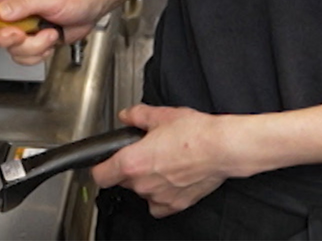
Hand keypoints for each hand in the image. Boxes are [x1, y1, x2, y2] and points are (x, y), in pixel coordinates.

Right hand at [0, 0, 100, 65]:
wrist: (91, 11)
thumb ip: (24, 3)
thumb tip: (1, 11)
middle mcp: (14, 9)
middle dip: (6, 37)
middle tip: (22, 34)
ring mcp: (21, 26)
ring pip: (9, 47)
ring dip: (31, 47)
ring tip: (49, 34)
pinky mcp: (31, 41)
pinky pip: (22, 56)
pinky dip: (37, 55)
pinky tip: (50, 42)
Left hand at [91, 105, 245, 217]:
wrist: (221, 148)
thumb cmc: (195, 133)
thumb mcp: (162, 115)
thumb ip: (138, 116)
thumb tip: (127, 115)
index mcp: (132, 162)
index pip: (100, 175)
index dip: (101, 167)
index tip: (105, 162)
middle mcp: (142, 184)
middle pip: (123, 181)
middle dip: (130, 168)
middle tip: (146, 153)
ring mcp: (158, 197)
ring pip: (142, 192)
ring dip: (147, 181)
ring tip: (164, 163)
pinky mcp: (175, 205)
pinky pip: (158, 204)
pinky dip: (161, 195)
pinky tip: (170, 180)